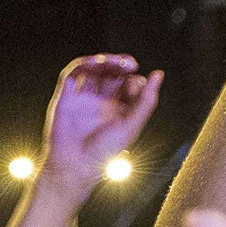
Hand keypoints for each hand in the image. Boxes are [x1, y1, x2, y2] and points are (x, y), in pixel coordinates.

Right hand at [40, 55, 161, 194]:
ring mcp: (83, 98)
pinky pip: (74, 73)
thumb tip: (159, 74)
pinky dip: (84, 63)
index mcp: (118, 110)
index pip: (130, 85)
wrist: (74, 165)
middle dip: (122, 65)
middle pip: (113, 74)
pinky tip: (96, 62)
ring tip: (116, 62)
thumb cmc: (104, 151)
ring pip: (94, 70)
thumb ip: (147, 101)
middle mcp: (101, 103)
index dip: (136, 81)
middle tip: (130, 65)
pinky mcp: (66, 96)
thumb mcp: (132, 125)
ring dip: (105, 61)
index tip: (137, 87)